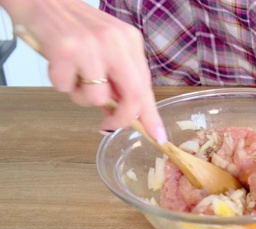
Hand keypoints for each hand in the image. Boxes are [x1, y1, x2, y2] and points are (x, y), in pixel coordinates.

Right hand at [4, 0, 165, 142]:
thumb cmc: (72, 25)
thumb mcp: (106, 44)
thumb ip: (117, 74)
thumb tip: (123, 110)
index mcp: (129, 41)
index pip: (146, 85)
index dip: (151, 115)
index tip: (158, 136)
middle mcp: (115, 42)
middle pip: (132, 96)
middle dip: (121, 118)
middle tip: (108, 124)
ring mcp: (90, 46)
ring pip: (96, 98)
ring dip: (80, 96)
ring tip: (72, 74)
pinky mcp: (64, 50)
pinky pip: (65, 88)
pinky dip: (59, 82)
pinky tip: (57, 63)